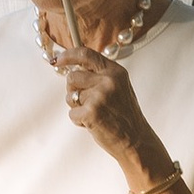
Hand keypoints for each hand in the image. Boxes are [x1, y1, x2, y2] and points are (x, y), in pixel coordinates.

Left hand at [57, 47, 153, 168]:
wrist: (135, 140)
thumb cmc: (124, 115)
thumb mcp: (118, 87)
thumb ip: (100, 75)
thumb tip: (72, 67)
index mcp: (115, 71)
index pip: (86, 54)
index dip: (68, 55)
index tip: (57, 60)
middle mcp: (108, 80)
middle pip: (72, 77)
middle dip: (73, 90)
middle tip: (86, 102)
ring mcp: (100, 96)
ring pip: (70, 96)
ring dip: (77, 107)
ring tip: (95, 114)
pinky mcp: (92, 112)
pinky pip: (72, 112)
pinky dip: (78, 120)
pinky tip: (93, 124)